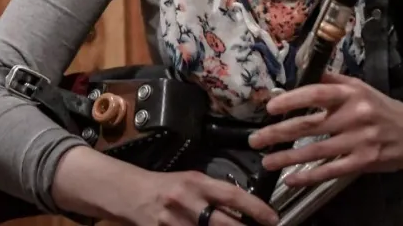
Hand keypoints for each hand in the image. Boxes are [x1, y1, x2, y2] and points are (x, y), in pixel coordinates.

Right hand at [121, 169, 278, 225]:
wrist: (130, 194)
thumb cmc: (165, 187)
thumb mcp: (191, 181)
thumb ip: (214, 194)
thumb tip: (243, 208)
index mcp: (196, 183)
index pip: (232, 194)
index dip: (255, 208)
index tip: (272, 218)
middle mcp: (187, 201)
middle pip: (223, 223)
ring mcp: (174, 222)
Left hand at [247, 72, 402, 186]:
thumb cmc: (382, 108)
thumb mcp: (359, 87)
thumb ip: (331, 81)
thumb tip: (299, 71)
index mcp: (350, 93)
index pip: (316, 94)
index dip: (291, 100)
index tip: (270, 107)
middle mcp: (354, 115)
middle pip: (309, 126)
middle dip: (278, 134)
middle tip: (255, 139)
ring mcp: (359, 141)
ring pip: (316, 151)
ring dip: (287, 158)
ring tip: (266, 160)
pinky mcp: (364, 162)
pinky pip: (331, 170)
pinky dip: (309, 176)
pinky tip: (291, 178)